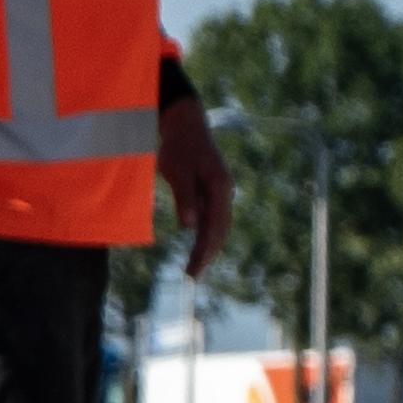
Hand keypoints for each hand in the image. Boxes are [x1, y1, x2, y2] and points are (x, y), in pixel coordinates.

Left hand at [157, 93, 232, 281]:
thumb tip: (190, 227)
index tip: (194, 272)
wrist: (185, 124)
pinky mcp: (211, 192)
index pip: (215, 227)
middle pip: (220, 231)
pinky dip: (205, 236)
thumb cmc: (179, 146)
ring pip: (217, 227)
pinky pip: (211, 219)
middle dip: (207, 255)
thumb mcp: (178, 171)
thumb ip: (185, 198)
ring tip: (195, 269)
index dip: (204, 251)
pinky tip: (198, 248)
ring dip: (207, 248)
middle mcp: (224, 192)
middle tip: (193, 278)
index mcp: (220, 187)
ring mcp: (219, 192)